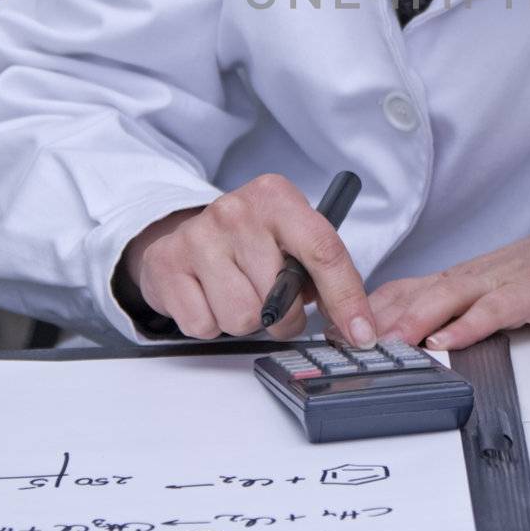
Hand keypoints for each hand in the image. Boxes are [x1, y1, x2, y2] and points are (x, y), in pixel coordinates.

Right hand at [120, 174, 376, 344]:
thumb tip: (355, 323)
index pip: (323, 251)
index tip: (361, 333)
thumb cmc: (248, 241)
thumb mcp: (290, 238)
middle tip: (272, 303)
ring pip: (241, 317)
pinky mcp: (168, 264)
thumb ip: (323, 270)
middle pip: (279, 299)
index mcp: (277, 198)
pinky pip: (204, 325)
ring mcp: (199, 236)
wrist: (181, 233)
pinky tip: (209, 297)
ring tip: (238, 295)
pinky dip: (211, 322)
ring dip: (245, 321)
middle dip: (283, 317)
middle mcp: (237, 211)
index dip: (346, 298)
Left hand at [365, 232, 529, 351]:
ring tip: (390, 344)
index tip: (336, 331)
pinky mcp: (520, 295)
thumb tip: (395, 341)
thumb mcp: (469, 295)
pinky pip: (490, 312)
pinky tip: (446, 342)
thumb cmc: (516, 278)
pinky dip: (466, 327)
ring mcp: (490, 285)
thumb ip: (436, 312)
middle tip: (350, 342)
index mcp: (445, 280)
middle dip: (379, 319)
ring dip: (414, 321)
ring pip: (445, 298)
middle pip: (414, 294)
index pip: (396, 291)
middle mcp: (461, 279)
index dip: (364, 311)